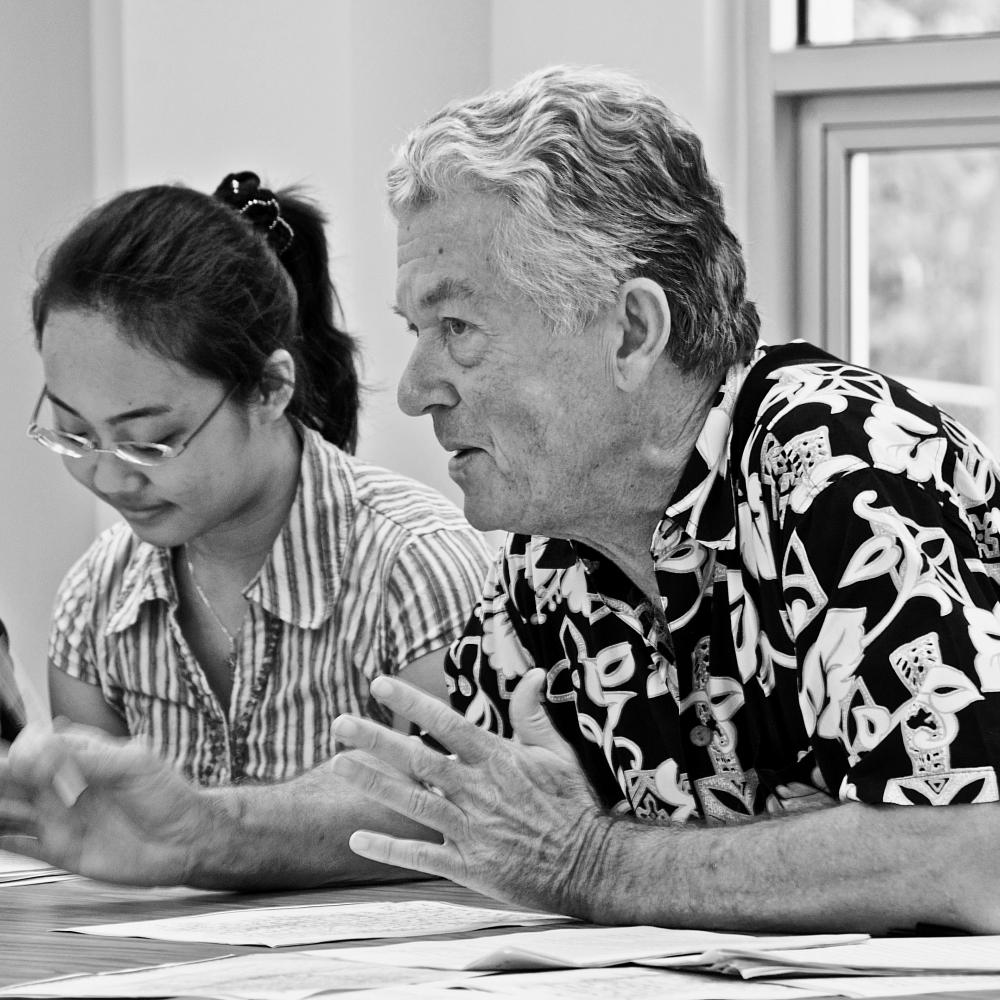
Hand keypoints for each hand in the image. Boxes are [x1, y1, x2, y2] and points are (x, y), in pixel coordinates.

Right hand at [0, 722, 214, 884]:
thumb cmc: (167, 796)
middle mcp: (65, 785)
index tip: (27, 760)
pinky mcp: (61, 850)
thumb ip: (89, 759)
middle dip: (2, 772)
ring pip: (11, 809)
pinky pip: (21, 846)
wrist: (185, 841)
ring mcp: (60, 818)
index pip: (39, 744)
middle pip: (17, 775)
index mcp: (84, 757)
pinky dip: (3, 840)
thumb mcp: (134, 766)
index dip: (26, 749)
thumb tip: (42, 748)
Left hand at [330, 668, 611, 918]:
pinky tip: (358, 839)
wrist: (590, 864)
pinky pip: (421, 855)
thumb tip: (532, 673)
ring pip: (412, 801)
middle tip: (339, 723)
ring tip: (337, 765)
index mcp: (497, 758)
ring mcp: (470, 829)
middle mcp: (477, 790)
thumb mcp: (558, 752)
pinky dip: (389, 847)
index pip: (445, 722)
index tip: (380, 684)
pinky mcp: (469, 866)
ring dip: (372, 783)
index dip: (411, 702)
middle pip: (417, 759)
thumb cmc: (574, 805)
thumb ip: (534, 714)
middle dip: (375, 739)